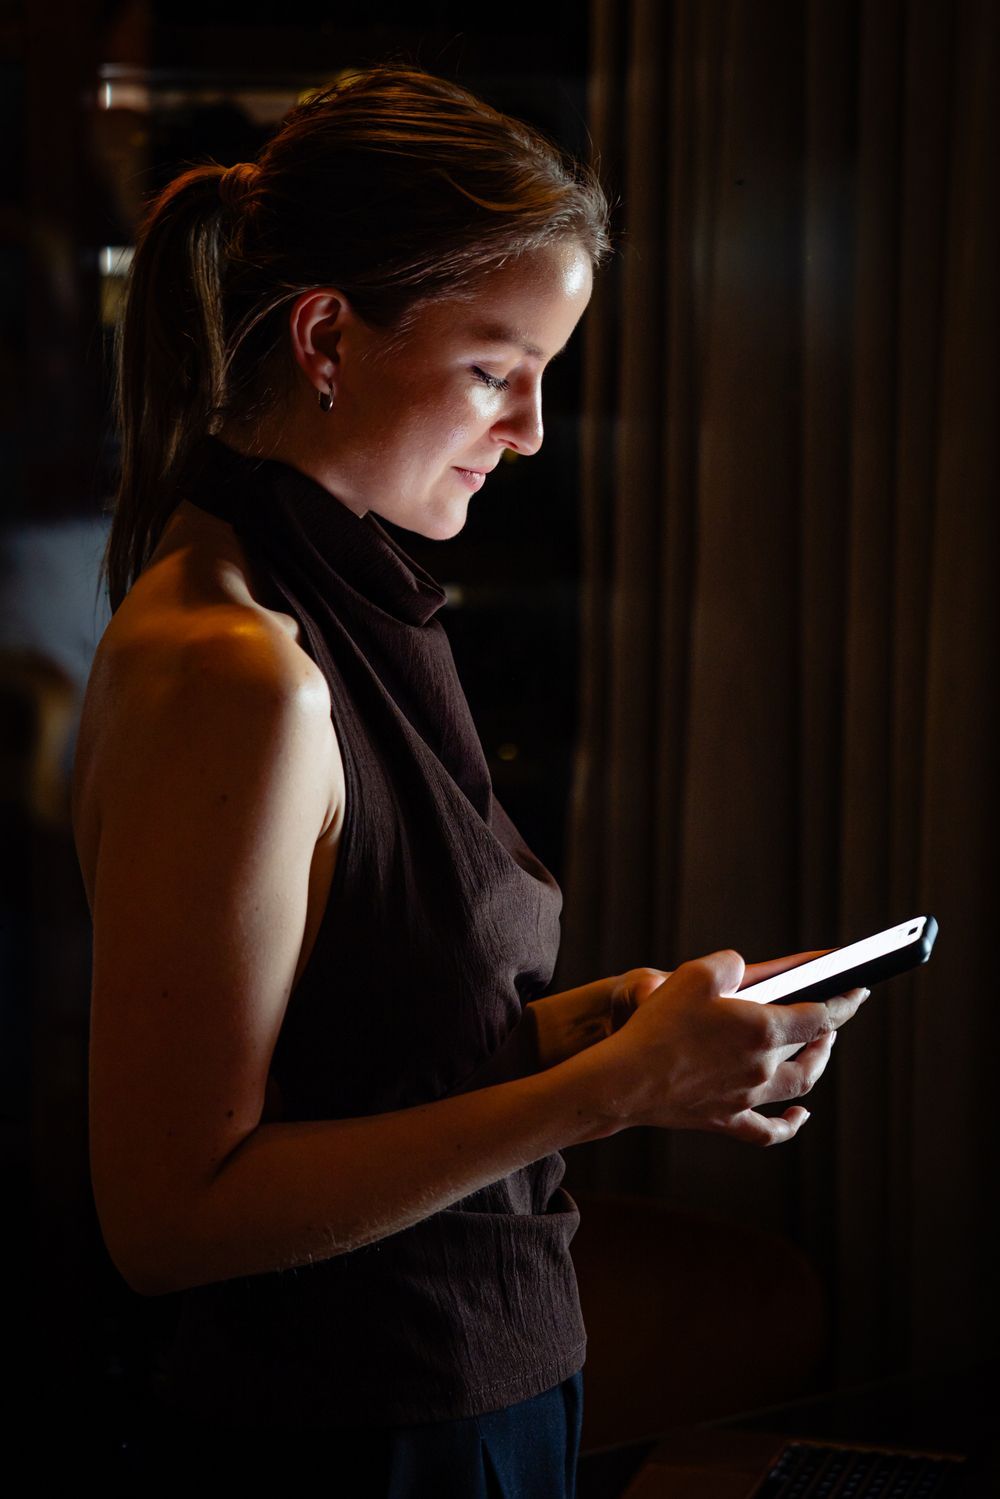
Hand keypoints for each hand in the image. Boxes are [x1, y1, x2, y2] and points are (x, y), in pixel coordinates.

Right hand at [603, 949, 866, 1145]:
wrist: (626, 1079)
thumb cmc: (658, 1025)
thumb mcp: (694, 974)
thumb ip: (729, 964)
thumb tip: (742, 970)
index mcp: (763, 1029)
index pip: (820, 1016)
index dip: (844, 1002)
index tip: (858, 992)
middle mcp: (763, 1067)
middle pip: (812, 1052)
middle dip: (828, 1033)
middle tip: (831, 1017)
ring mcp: (747, 1098)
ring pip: (798, 1087)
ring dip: (814, 1066)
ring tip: (818, 1051)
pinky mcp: (726, 1120)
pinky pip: (768, 1131)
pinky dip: (791, 1124)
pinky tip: (801, 1116)